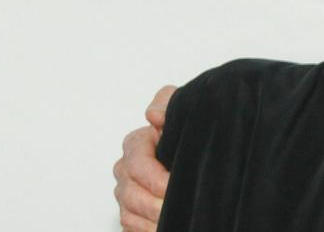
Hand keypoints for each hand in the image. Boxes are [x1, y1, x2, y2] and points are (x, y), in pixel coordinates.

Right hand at [113, 86, 175, 231]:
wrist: (196, 149)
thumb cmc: (187, 131)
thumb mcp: (182, 112)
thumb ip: (167, 104)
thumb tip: (153, 115)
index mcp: (136, 144)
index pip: (137, 164)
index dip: (156, 178)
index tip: (175, 185)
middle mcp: (126, 169)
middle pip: (132, 193)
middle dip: (157, 202)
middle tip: (181, 205)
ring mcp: (126, 192)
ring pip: (131, 213)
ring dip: (154, 218)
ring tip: (179, 217)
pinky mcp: (130, 212)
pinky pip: (131, 226)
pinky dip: (148, 229)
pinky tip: (168, 224)